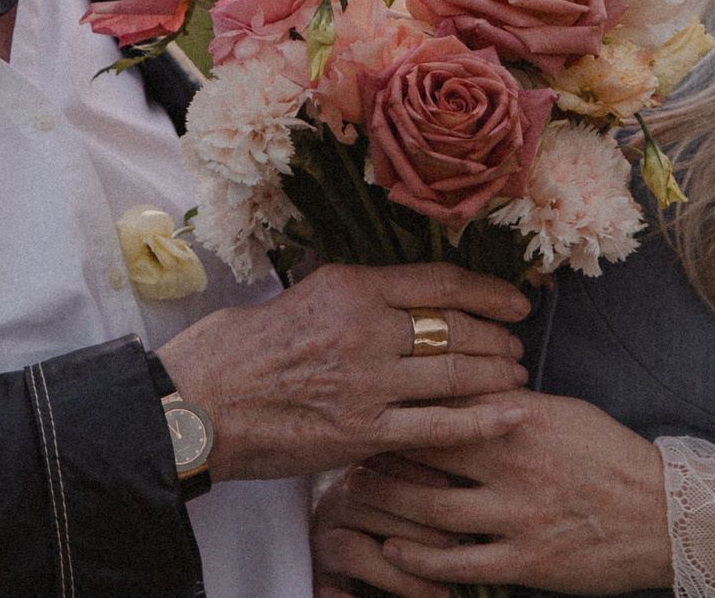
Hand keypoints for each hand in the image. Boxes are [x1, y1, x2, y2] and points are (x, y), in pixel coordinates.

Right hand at [156, 263, 530, 481]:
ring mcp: (366, 383)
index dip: (488, 290)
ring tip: (514, 377)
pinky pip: (438, 426)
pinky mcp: (362, 432)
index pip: (439, 281)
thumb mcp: (296, 294)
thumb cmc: (236, 350)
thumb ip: (347, 293)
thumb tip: (387, 290)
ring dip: (495, 376)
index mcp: (348, 285)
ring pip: (455, 374)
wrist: (198, 405)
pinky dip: (482, 421)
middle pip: (457, 328)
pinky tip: (511, 415)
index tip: (515, 301)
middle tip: (516, 346)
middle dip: (497, 338)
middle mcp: (364, 328)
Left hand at [335, 390, 670, 594]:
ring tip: (360, 492)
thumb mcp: (561, 411)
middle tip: (351, 443)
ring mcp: (519, 515)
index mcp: (523, 418)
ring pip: (432, 509)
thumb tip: (460, 383)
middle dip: (383, 447)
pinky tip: (392, 548)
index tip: (372, 396)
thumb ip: (507, 403)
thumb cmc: (609, 455)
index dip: (404, 400)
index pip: (448, 401)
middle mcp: (514, 463)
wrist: (664, 513)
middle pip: (428, 451)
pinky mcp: (527, 561)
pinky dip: (419, 559)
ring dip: (390, 502)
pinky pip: (458, 564)